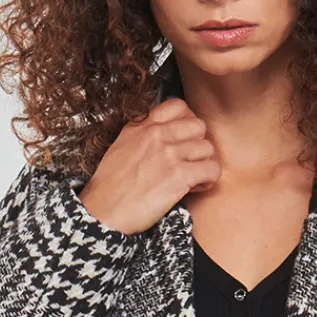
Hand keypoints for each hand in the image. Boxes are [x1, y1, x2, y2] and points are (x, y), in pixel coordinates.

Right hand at [77, 97, 221, 234]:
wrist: (104, 210)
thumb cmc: (111, 187)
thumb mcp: (122, 147)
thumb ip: (143, 136)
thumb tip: (163, 136)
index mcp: (142, 126)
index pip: (178, 106)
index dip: (188, 124)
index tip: (184, 140)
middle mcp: (156, 134)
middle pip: (199, 126)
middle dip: (198, 145)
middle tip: (190, 162)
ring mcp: (169, 153)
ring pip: (208, 148)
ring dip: (204, 165)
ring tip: (192, 179)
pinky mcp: (179, 175)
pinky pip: (212, 169)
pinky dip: (208, 181)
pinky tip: (195, 188)